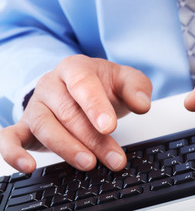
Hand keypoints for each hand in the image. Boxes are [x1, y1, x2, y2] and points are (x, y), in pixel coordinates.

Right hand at [0, 55, 151, 172]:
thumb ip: (137, 88)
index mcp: (76, 68)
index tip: (109, 127)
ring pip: (45, 127)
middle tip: (113, 158)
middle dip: (92, 138)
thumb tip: (142, 104)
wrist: (81, 87)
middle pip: (68, 112)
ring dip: (67, 149)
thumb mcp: (125, 80)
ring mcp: (36, 105)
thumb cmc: (103, 85)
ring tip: (89, 164)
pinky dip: (14, 153)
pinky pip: (10, 138)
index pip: (83, 84)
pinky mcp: (25, 126)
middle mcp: (51, 84)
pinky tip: (28, 167)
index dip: (95, 106)